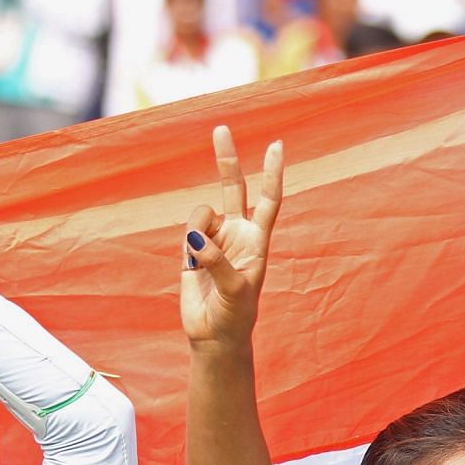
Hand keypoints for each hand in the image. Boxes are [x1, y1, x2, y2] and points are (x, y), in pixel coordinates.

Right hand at [180, 126, 284, 346]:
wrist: (214, 335)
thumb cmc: (235, 316)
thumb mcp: (234, 290)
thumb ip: (216, 262)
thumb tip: (196, 239)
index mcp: (258, 241)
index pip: (268, 200)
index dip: (272, 174)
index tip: (277, 145)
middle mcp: (237, 234)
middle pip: (233, 187)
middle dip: (227, 159)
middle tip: (221, 129)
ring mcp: (214, 239)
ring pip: (201, 214)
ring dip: (197, 230)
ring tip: (199, 260)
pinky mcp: (193, 248)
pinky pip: (187, 230)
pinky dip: (187, 244)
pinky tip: (191, 264)